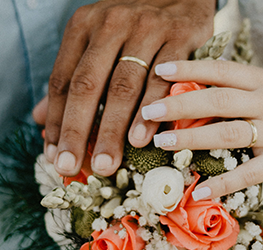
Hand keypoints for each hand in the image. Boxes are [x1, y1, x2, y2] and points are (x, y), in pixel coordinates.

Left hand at [33, 0, 214, 176]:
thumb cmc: (135, 26)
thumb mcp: (97, 41)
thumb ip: (71, 77)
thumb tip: (40, 117)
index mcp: (84, 27)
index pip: (63, 80)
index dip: (56, 121)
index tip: (55, 155)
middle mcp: (111, 25)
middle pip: (88, 85)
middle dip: (78, 131)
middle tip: (72, 166)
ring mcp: (146, 30)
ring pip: (124, 86)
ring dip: (113, 129)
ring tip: (106, 162)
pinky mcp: (178, 39)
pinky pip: (162, 81)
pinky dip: (151, 111)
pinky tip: (142, 139)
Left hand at [141, 60, 262, 199]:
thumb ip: (243, 87)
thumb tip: (202, 87)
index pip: (221, 70)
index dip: (189, 69)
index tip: (160, 72)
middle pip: (217, 101)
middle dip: (179, 105)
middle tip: (149, 110)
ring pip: (227, 133)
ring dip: (192, 138)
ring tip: (162, 141)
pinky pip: (249, 173)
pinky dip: (224, 182)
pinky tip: (200, 188)